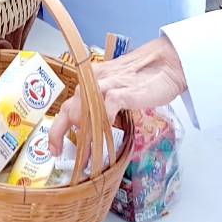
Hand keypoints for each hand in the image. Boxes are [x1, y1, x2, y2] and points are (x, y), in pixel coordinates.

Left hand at [48, 36, 187, 163]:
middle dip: (63, 135)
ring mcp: (107, 85)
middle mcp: (93, 81)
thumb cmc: (143, 81)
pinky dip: (103, 127)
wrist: (166, 65)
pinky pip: (106, 111)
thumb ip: (102, 107)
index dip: (57, 130)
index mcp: (90, 81)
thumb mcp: (116, 92)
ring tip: (87, 157)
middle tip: (65, 155)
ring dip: (84, 138)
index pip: (66, 106)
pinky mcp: (122, 91)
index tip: (54, 148)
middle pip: (69, 110)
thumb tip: (91, 133)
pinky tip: (106, 141)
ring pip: (84, 112)